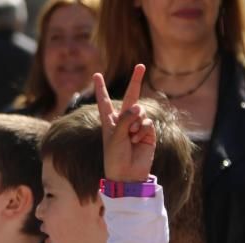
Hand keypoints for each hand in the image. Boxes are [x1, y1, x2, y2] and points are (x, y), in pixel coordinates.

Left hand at [95, 64, 156, 182]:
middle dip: (136, 80)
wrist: (127, 174)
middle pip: (131, 97)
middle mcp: (123, 121)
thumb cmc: (114, 157)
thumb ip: (125, 119)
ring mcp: (137, 126)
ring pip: (140, 112)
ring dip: (135, 124)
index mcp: (109, 122)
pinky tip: (138, 141)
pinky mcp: (148, 133)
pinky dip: (142, 130)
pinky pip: (147, 122)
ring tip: (130, 139)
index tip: (96, 75)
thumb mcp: (114, 137)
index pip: (104, 101)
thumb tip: (139, 107)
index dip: (101, 88)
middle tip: (140, 65)